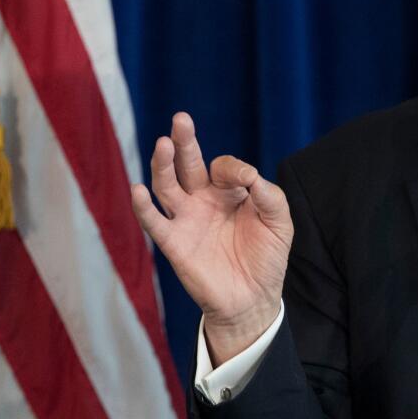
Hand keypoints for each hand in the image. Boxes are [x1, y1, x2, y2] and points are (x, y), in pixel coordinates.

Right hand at [130, 112, 292, 364]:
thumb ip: (268, 194)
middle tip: (181, 119)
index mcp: (230, 191)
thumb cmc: (266, 257)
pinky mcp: (173, 242)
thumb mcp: (279, 221)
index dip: (234, 168)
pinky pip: (154, 221)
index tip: (248, 180)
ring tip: (163, 143)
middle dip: (184, 141)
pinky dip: (143, 206)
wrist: (253, 299)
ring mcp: (186, 219)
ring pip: (167, 185)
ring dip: (163, 165)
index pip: (223, 166)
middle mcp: (203, 200)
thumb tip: (249, 173)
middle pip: (188, 164)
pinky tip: (138, 189)